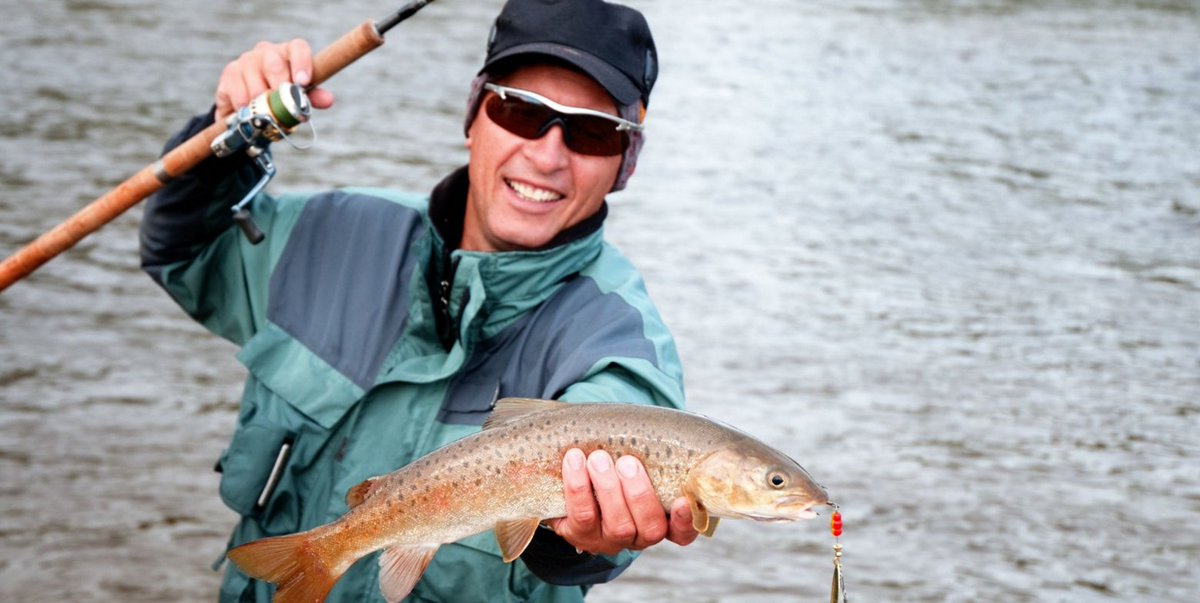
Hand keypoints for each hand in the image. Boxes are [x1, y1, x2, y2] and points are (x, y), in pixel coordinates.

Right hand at [214, 39, 335, 120]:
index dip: (302, 64)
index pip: (298, 48)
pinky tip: (247, 111)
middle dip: (280, 87)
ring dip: (261, 101)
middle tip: (283, 104)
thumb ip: (313, 96)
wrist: (249, 102)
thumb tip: (328, 100)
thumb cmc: (280, 93)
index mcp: (288, 53)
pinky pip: (238, 92)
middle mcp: (266, 51)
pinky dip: (244, 105)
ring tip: (265, 113)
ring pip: (254, 80)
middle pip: (274, 64)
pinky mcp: (229, 73)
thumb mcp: (298, 95)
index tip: (302, 83)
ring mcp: (246, 60)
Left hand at [544, 449, 699, 555]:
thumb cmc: (614, 464)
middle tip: (627, 462)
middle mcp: (639, 536)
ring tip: (598, 458)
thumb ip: (651, 454)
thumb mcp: (636, 462)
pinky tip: (574, 461)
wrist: (568, 479)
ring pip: (617, 526)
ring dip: (608, 489)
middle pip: (650, 528)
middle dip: (639, 494)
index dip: (685, 522)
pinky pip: (582, 517)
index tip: (682, 500)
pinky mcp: (580, 535)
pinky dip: (578, 489)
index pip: (683, 533)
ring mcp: (610, 540)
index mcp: (661, 521)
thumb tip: (665, 425)